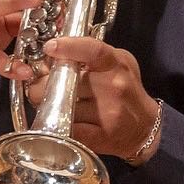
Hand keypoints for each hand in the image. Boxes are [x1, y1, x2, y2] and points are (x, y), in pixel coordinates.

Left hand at [25, 36, 159, 160]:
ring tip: (51, 104)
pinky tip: (60, 121)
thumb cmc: (127, 89)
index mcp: (116, 64)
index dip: (69, 47)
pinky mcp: (101, 136)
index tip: (50, 47)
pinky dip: (58, 125)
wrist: (145, 127)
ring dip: (48, 106)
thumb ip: (90, 54)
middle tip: (39, 86)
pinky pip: (68, 129)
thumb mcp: (116, 63)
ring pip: (62, 107)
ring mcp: (108, 113)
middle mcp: (114, 87)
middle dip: (42, 85)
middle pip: (66, 83)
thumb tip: (53, 54)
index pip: (92, 50)